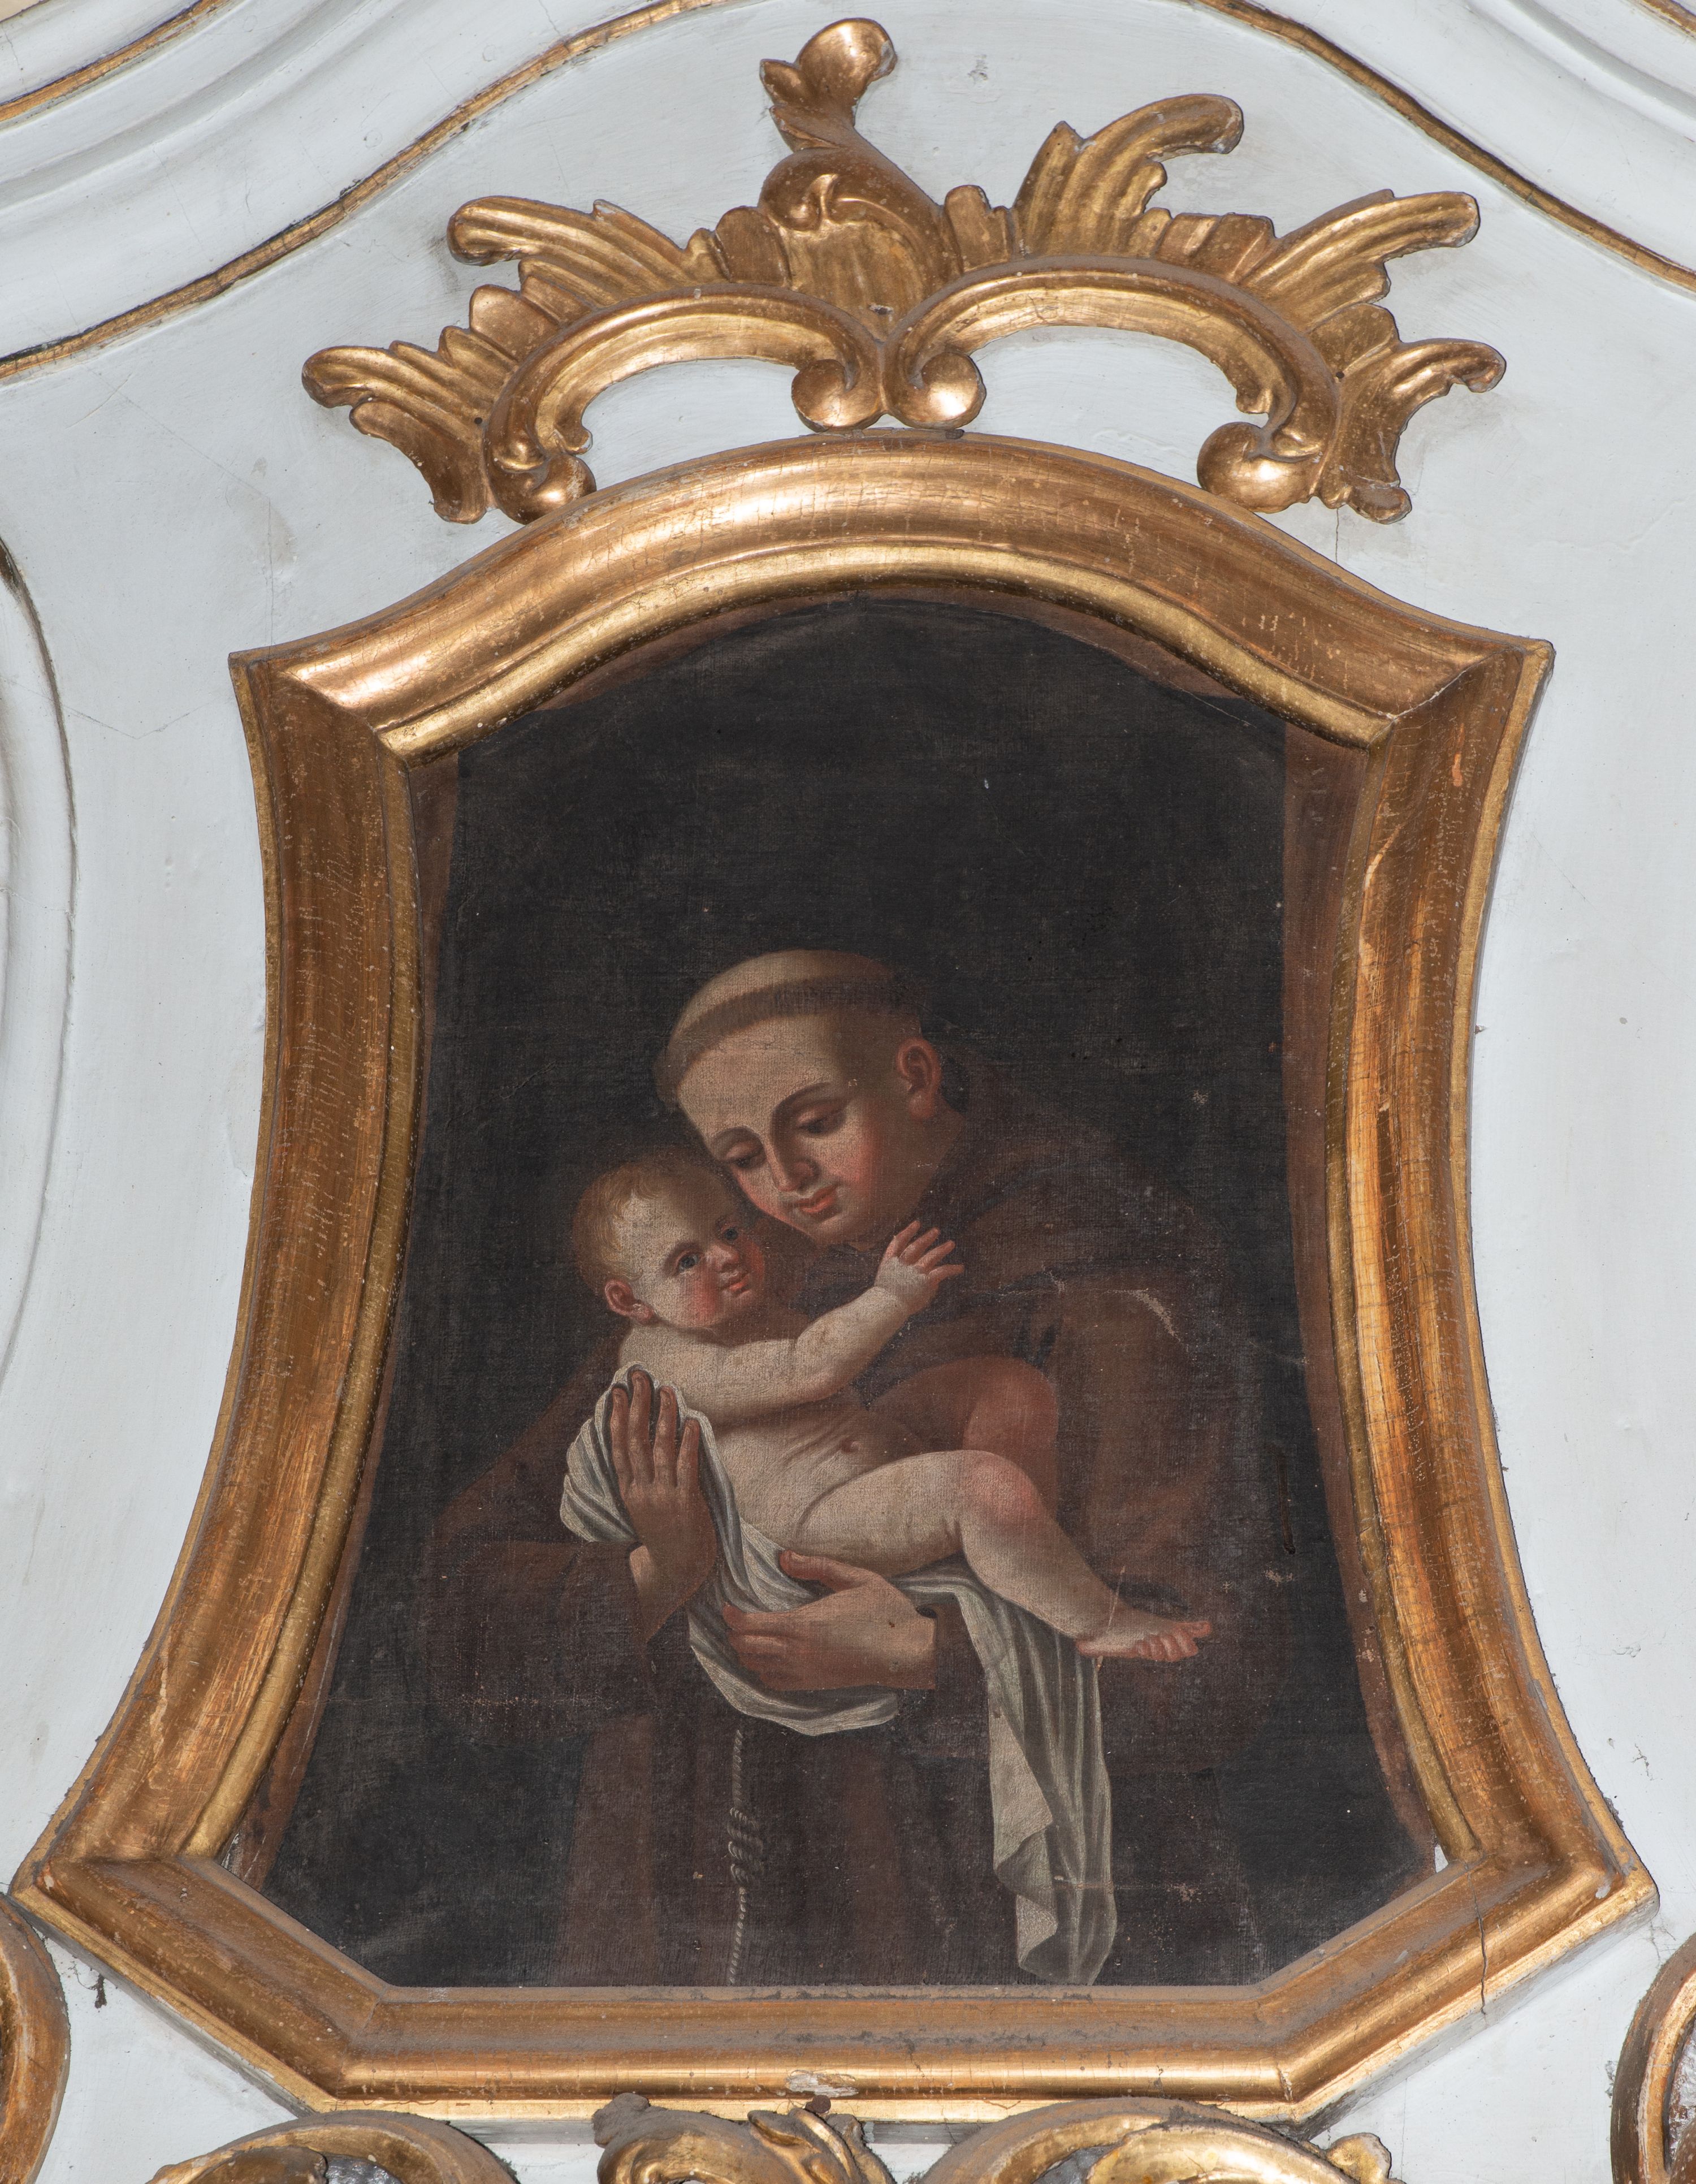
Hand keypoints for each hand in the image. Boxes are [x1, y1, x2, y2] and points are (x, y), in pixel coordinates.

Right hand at [609, 1370, 716, 1639]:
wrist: (677, 1570)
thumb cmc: (664, 1533)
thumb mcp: (642, 1505)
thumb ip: (640, 1477)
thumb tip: (642, 1443)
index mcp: (628, 1491)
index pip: (619, 1447)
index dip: (617, 1417)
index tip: (616, 1391)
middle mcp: (642, 1491)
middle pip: (636, 1441)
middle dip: (637, 1406)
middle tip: (640, 1377)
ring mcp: (663, 1497)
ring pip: (660, 1449)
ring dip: (664, 1417)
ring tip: (668, 1391)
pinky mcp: (686, 1504)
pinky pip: (686, 1468)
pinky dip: (688, 1443)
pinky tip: (692, 1422)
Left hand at [723, 1552, 936, 1690]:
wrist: (905, 1654)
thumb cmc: (884, 1612)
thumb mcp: (856, 1578)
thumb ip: (818, 1566)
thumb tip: (784, 1557)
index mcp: (804, 1625)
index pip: (751, 1626)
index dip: (732, 1616)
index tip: (726, 1604)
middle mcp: (797, 1653)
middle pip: (747, 1650)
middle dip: (735, 1634)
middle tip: (735, 1617)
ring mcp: (805, 1673)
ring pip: (757, 1668)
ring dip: (746, 1653)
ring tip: (747, 1636)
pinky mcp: (814, 1685)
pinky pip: (774, 1683)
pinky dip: (763, 1671)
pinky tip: (768, 1658)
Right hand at [873, 1222, 962, 1310]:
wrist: (886, 1307)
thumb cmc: (883, 1304)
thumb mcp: (885, 1289)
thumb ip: (900, 1281)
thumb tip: (913, 1278)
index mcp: (888, 1265)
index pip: (897, 1244)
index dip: (907, 1232)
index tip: (915, 1224)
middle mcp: (903, 1265)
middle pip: (915, 1247)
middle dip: (926, 1239)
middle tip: (936, 1231)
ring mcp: (914, 1271)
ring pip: (931, 1256)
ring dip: (941, 1249)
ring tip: (951, 1243)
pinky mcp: (925, 1280)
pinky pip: (941, 1271)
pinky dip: (952, 1269)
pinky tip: (960, 1268)